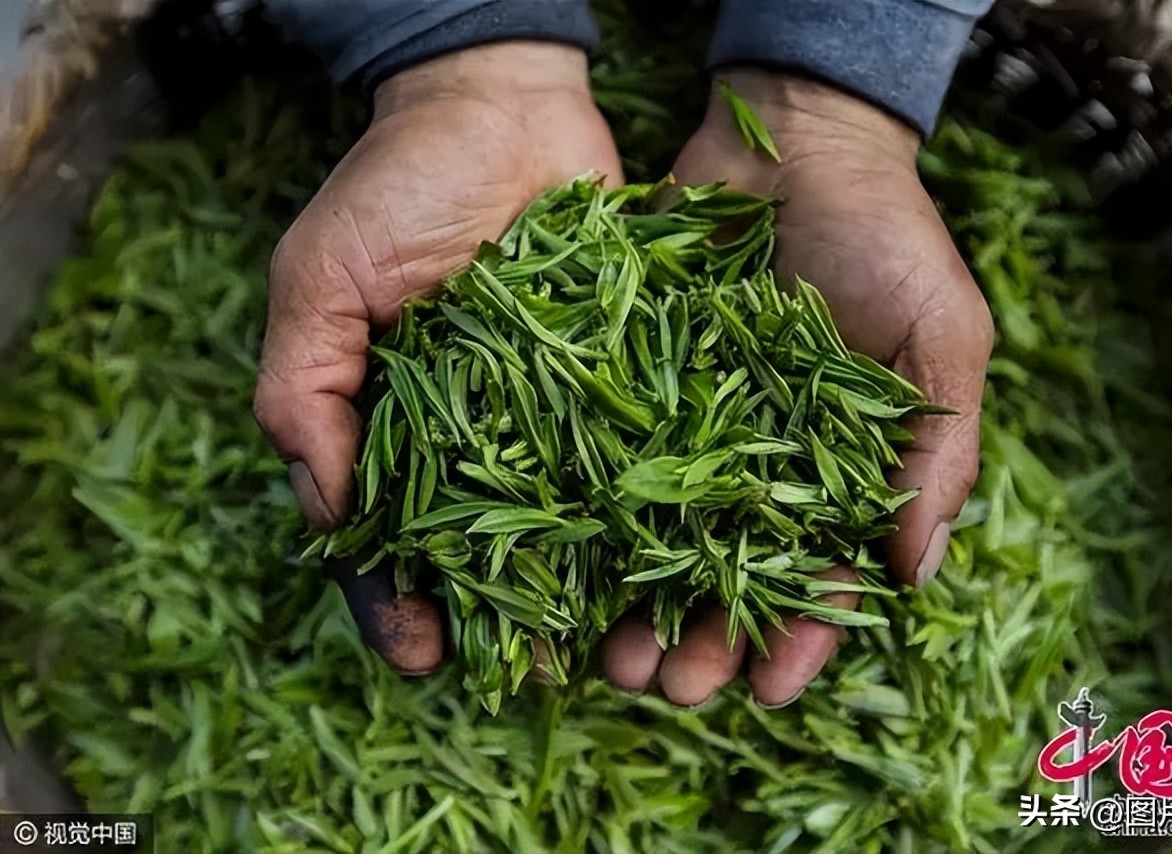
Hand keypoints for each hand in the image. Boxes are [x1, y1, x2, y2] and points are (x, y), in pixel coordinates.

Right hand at [254, 43, 622, 674]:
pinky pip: (639, 452)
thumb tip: (328, 511)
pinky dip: (655, 503)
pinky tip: (675, 553)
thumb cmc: (396, 186)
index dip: (398, 598)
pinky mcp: (625, 378)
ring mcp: (556, 411)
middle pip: (487, 546)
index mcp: (396, 424)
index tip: (420, 651)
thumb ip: (305, 389)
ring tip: (613, 642)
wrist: (504, 104)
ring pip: (570, 518)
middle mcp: (478, 432)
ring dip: (589, 584)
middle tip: (538, 671)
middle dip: (508, 615)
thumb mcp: (320, 279)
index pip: (389, 534)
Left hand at [602, 70, 992, 706]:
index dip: (798, 638)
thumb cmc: (886, 237)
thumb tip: (912, 573)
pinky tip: (561, 572)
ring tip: (609, 657)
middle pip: (726, 576)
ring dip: (636, 608)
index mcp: (838, 469)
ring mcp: (690, 430)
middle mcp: (759, 465)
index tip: (767, 690)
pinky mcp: (630, 388)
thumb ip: (938, 453)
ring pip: (657, 542)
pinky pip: (605, 465)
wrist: (792, 141)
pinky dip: (586, 521)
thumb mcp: (940, 338)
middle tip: (668, 687)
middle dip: (702, 641)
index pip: (820, 575)